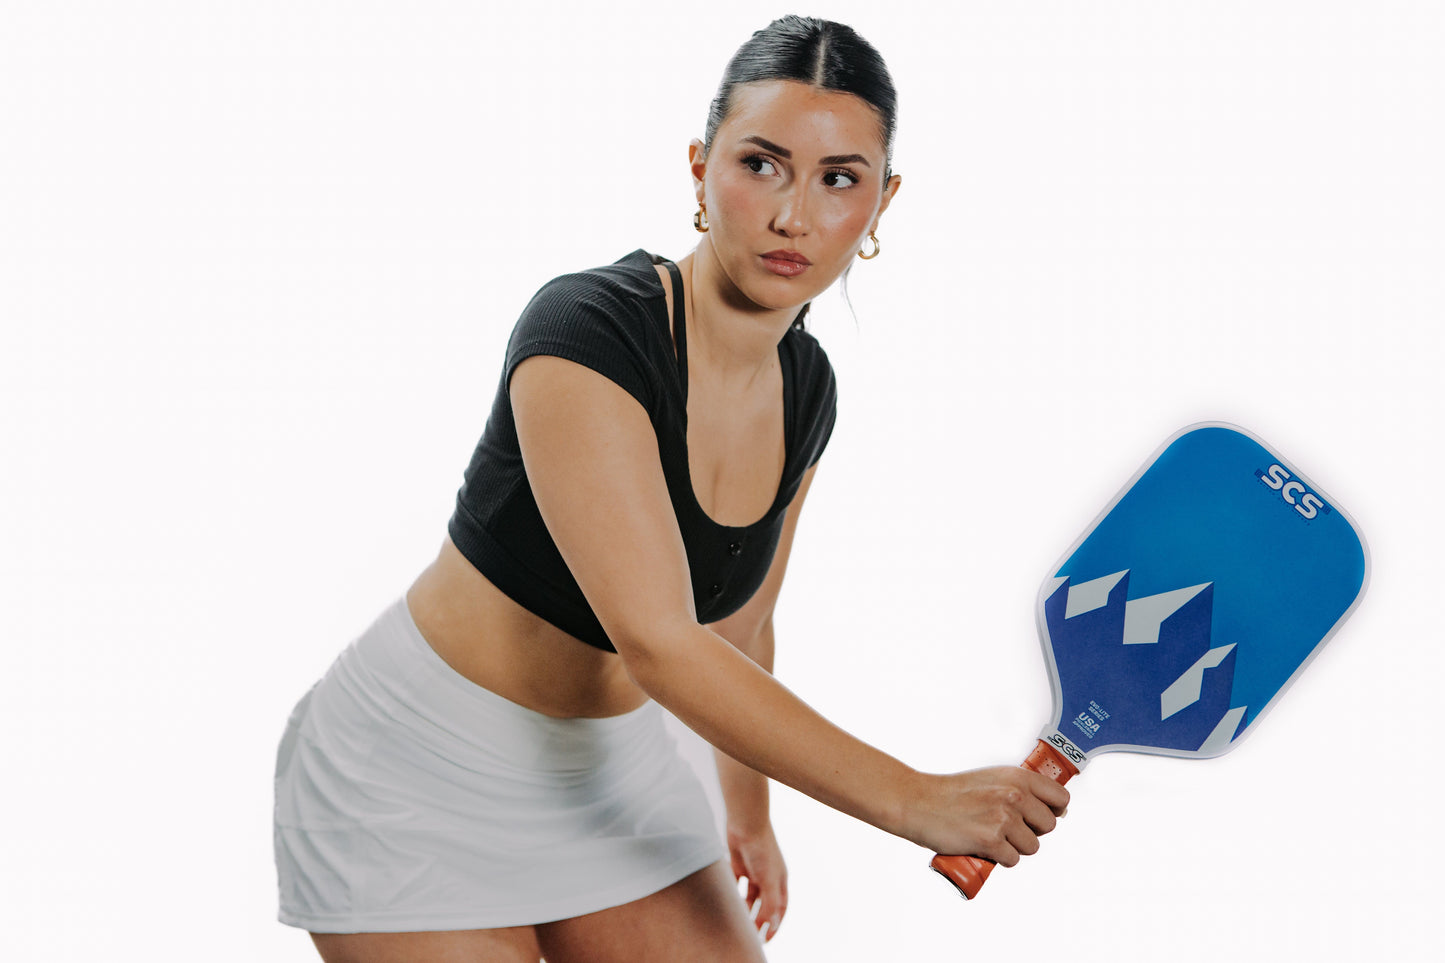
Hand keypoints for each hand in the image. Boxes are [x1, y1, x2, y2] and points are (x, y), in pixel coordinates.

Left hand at [727, 821, 787, 941]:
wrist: (746, 822)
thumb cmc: (762, 848)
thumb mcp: (768, 879)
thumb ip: (770, 903)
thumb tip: (771, 925)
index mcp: (779, 881)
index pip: (779, 908)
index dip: (774, 924)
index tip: (765, 939)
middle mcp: (767, 877)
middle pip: (764, 904)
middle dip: (759, 920)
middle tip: (750, 936)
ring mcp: (753, 871)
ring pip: (750, 896)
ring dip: (745, 909)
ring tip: (738, 922)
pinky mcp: (738, 864)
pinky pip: (736, 884)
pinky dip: (733, 893)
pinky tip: (727, 903)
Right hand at [901, 766, 1069, 866]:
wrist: (918, 802)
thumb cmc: (953, 792)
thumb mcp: (992, 778)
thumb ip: (1021, 789)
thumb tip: (1058, 810)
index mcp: (1018, 777)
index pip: (1061, 797)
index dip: (1054, 809)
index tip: (1039, 816)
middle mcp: (1015, 795)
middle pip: (1049, 825)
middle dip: (1031, 831)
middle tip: (1006, 827)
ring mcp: (1003, 818)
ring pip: (1032, 846)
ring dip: (1014, 847)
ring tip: (991, 835)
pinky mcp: (991, 841)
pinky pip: (1013, 860)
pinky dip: (999, 859)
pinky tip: (983, 847)